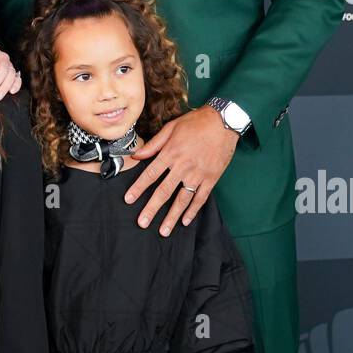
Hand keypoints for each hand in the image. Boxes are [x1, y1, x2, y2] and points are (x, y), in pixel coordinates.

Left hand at [124, 106, 237, 236]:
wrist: (223, 121)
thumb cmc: (195, 122)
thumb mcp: (171, 128)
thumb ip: (153, 144)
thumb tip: (136, 155)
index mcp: (171, 153)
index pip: (150, 174)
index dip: (138, 188)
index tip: (129, 200)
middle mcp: (183, 166)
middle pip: (164, 192)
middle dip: (151, 209)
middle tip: (142, 223)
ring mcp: (198, 174)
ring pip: (182, 200)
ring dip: (172, 216)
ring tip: (164, 231)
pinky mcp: (211, 178)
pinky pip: (200, 198)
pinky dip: (193, 211)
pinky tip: (185, 221)